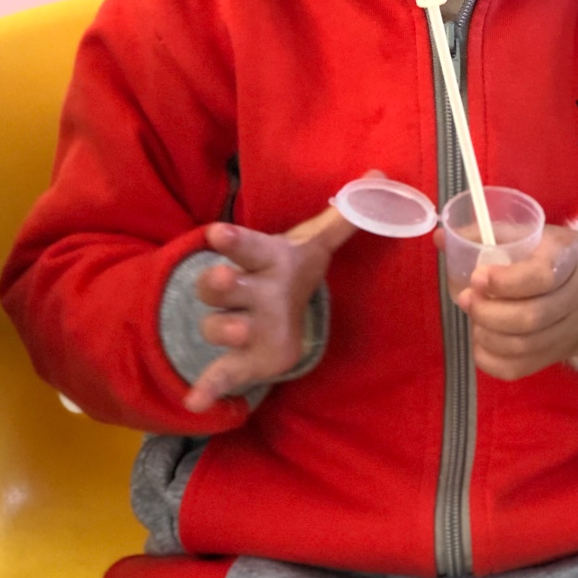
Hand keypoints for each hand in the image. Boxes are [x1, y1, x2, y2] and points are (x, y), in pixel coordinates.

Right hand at [182, 203, 356, 412]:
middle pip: (218, 283)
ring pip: (218, 325)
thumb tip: (379, 175)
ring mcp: (235, 325)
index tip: (218, 232)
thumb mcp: (316, 243)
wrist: (267, 309)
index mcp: (261, 260)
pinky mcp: (237, 361)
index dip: (232, 240)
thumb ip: (345, 215)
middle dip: (218, 281)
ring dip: (224, 328)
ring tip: (239, 332)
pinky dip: (206, 389)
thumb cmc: (290, 268)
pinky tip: (198, 401)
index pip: (244, 245)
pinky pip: (216, 375)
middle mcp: (242, 291)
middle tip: (222, 277)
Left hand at [453, 226, 577, 380]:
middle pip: (531, 318)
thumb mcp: (534, 234)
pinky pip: (521, 369)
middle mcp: (574, 299)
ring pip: (525, 347)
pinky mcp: (557, 355)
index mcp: (568, 259)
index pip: (541, 277)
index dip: (505, 282)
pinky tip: (482, 341)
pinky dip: (492, 360)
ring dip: (487, 335)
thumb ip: (487, 234)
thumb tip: (439, 237)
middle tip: (467, 298)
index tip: (477, 276)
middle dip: (488, 312)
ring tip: (474, 318)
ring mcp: (568, 332)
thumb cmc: (561, 255)